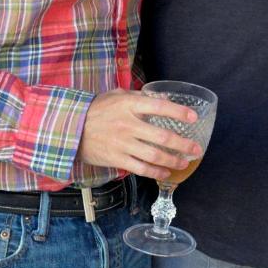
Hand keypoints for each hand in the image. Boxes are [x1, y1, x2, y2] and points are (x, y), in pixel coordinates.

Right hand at [77, 88, 202, 180]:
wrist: (71, 128)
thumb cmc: (97, 109)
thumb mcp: (118, 95)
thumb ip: (140, 96)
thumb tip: (163, 98)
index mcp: (129, 105)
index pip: (159, 106)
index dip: (179, 112)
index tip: (193, 117)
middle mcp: (128, 124)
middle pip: (162, 136)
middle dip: (183, 144)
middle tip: (196, 148)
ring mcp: (123, 143)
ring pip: (154, 155)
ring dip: (173, 160)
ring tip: (185, 162)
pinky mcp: (117, 159)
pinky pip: (141, 168)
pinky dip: (156, 171)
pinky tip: (166, 172)